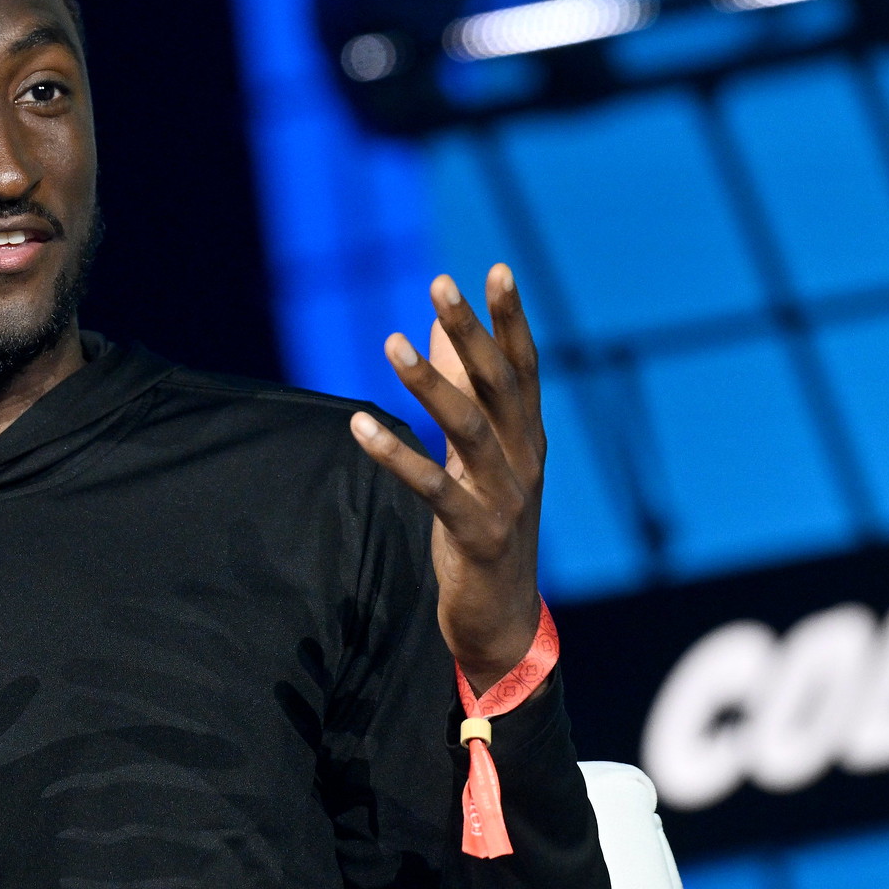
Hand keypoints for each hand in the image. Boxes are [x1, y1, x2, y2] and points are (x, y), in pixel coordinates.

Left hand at [349, 266, 543, 695]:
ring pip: (468, 428)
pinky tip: (360, 427)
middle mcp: (525, 461)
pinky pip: (434, 488)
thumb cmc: (487, 528)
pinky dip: (396, 456)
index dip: (510, 319)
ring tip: (391, 342)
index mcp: (528, 439)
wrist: (504, 619)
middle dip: (472, 331)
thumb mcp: (478, 458)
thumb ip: (463, 394)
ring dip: (430, 382)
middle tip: (440, 284)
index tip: (494, 270)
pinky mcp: (478, 534)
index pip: (523, 367)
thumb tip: (440, 329)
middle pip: (499, 385)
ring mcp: (506, 498)